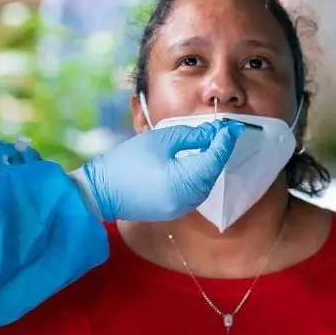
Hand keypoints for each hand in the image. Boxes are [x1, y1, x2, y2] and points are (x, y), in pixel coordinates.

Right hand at [76, 120, 243, 221]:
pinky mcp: (176, 210)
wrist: (102, 191)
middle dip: (220, 150)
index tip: (233, 126)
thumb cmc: (128, 161)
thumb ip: (191, 135)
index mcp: (185, 180)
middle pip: (214, 171)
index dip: (226, 140)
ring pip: (207, 182)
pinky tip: (197, 160)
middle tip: (224, 131)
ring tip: (212, 143)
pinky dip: (200, 174)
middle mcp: (189, 199)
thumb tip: (213, 132)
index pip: (215, 158)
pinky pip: (196, 190)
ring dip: (211, 162)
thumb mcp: (161, 140)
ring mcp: (183, 208)